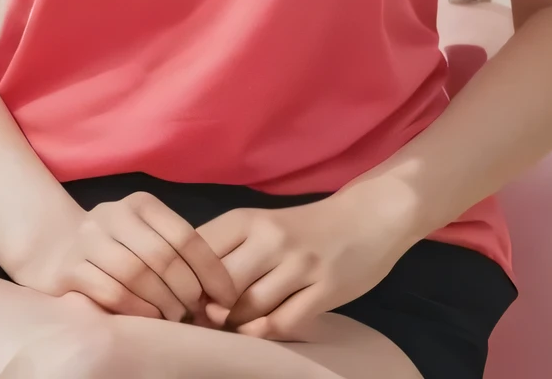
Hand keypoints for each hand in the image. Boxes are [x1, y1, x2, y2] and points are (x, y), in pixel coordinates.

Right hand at [10, 190, 239, 323]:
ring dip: (162, 303)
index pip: (185, 235)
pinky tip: (148, 319)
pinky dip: (138, 310)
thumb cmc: (118, 248)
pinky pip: (112, 293)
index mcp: (140, 202)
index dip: (211, 270)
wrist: (56, 248)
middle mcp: (112, 213)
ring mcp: (87, 239)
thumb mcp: (147, 238)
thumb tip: (220, 293)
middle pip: (162, 256)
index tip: (227, 298)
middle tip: (195, 311)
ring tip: (173, 317)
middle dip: (186, 290)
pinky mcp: (70, 268)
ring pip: (136, 274)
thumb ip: (178, 255)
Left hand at [196, 191, 409, 340]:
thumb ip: (229, 253)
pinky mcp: (326, 290)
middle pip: (221, 284)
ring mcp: (300, 265)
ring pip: (250, 308)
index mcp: (247, 219)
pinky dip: (266, 333)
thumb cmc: (304, 226)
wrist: (368, 217)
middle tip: (207, 321)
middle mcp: (271, 238)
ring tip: (233, 327)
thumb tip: (189, 292)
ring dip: (236, 325)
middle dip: (208, 309)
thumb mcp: (260, 228)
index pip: (198, 251)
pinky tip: (262, 330)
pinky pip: (283, 322)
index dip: (184, 281)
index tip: (182, 298)